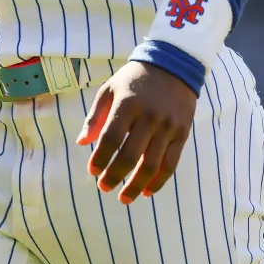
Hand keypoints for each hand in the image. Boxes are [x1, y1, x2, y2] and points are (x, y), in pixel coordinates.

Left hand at [76, 60, 198, 203]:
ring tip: (124, 198)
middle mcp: (149, 116)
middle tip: (104, 187)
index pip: (111, 138)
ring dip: (136, 186)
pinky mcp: (182, 133)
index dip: (100, 159)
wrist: (174, 65)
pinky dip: (159, 182)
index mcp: (128, 104)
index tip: (92, 171)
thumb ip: (95, 116)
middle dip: (114, 176)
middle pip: (130, 156)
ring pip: (151, 165)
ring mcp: (168, 126)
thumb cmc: (135, 79)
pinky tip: (147, 191)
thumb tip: (81, 142)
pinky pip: (171, 164)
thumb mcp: (110, 88)